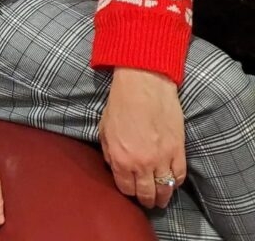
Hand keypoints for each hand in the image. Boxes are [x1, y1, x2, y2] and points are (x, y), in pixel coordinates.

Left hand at [99, 67, 185, 208]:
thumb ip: (108, 150)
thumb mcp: (104, 127)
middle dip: (146, 200)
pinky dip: (176, 183)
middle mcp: (141, 164)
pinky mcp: (178, 152)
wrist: (143, 84)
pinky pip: (179, 177)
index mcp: (120, 158)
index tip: (131, 190)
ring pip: (165, 190)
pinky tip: (172, 182)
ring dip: (162, 197)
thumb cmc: (121, 102)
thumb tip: (114, 166)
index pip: (125, 188)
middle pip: (146, 194)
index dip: (128, 191)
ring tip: (161, 198)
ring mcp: (162, 159)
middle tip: (148, 200)